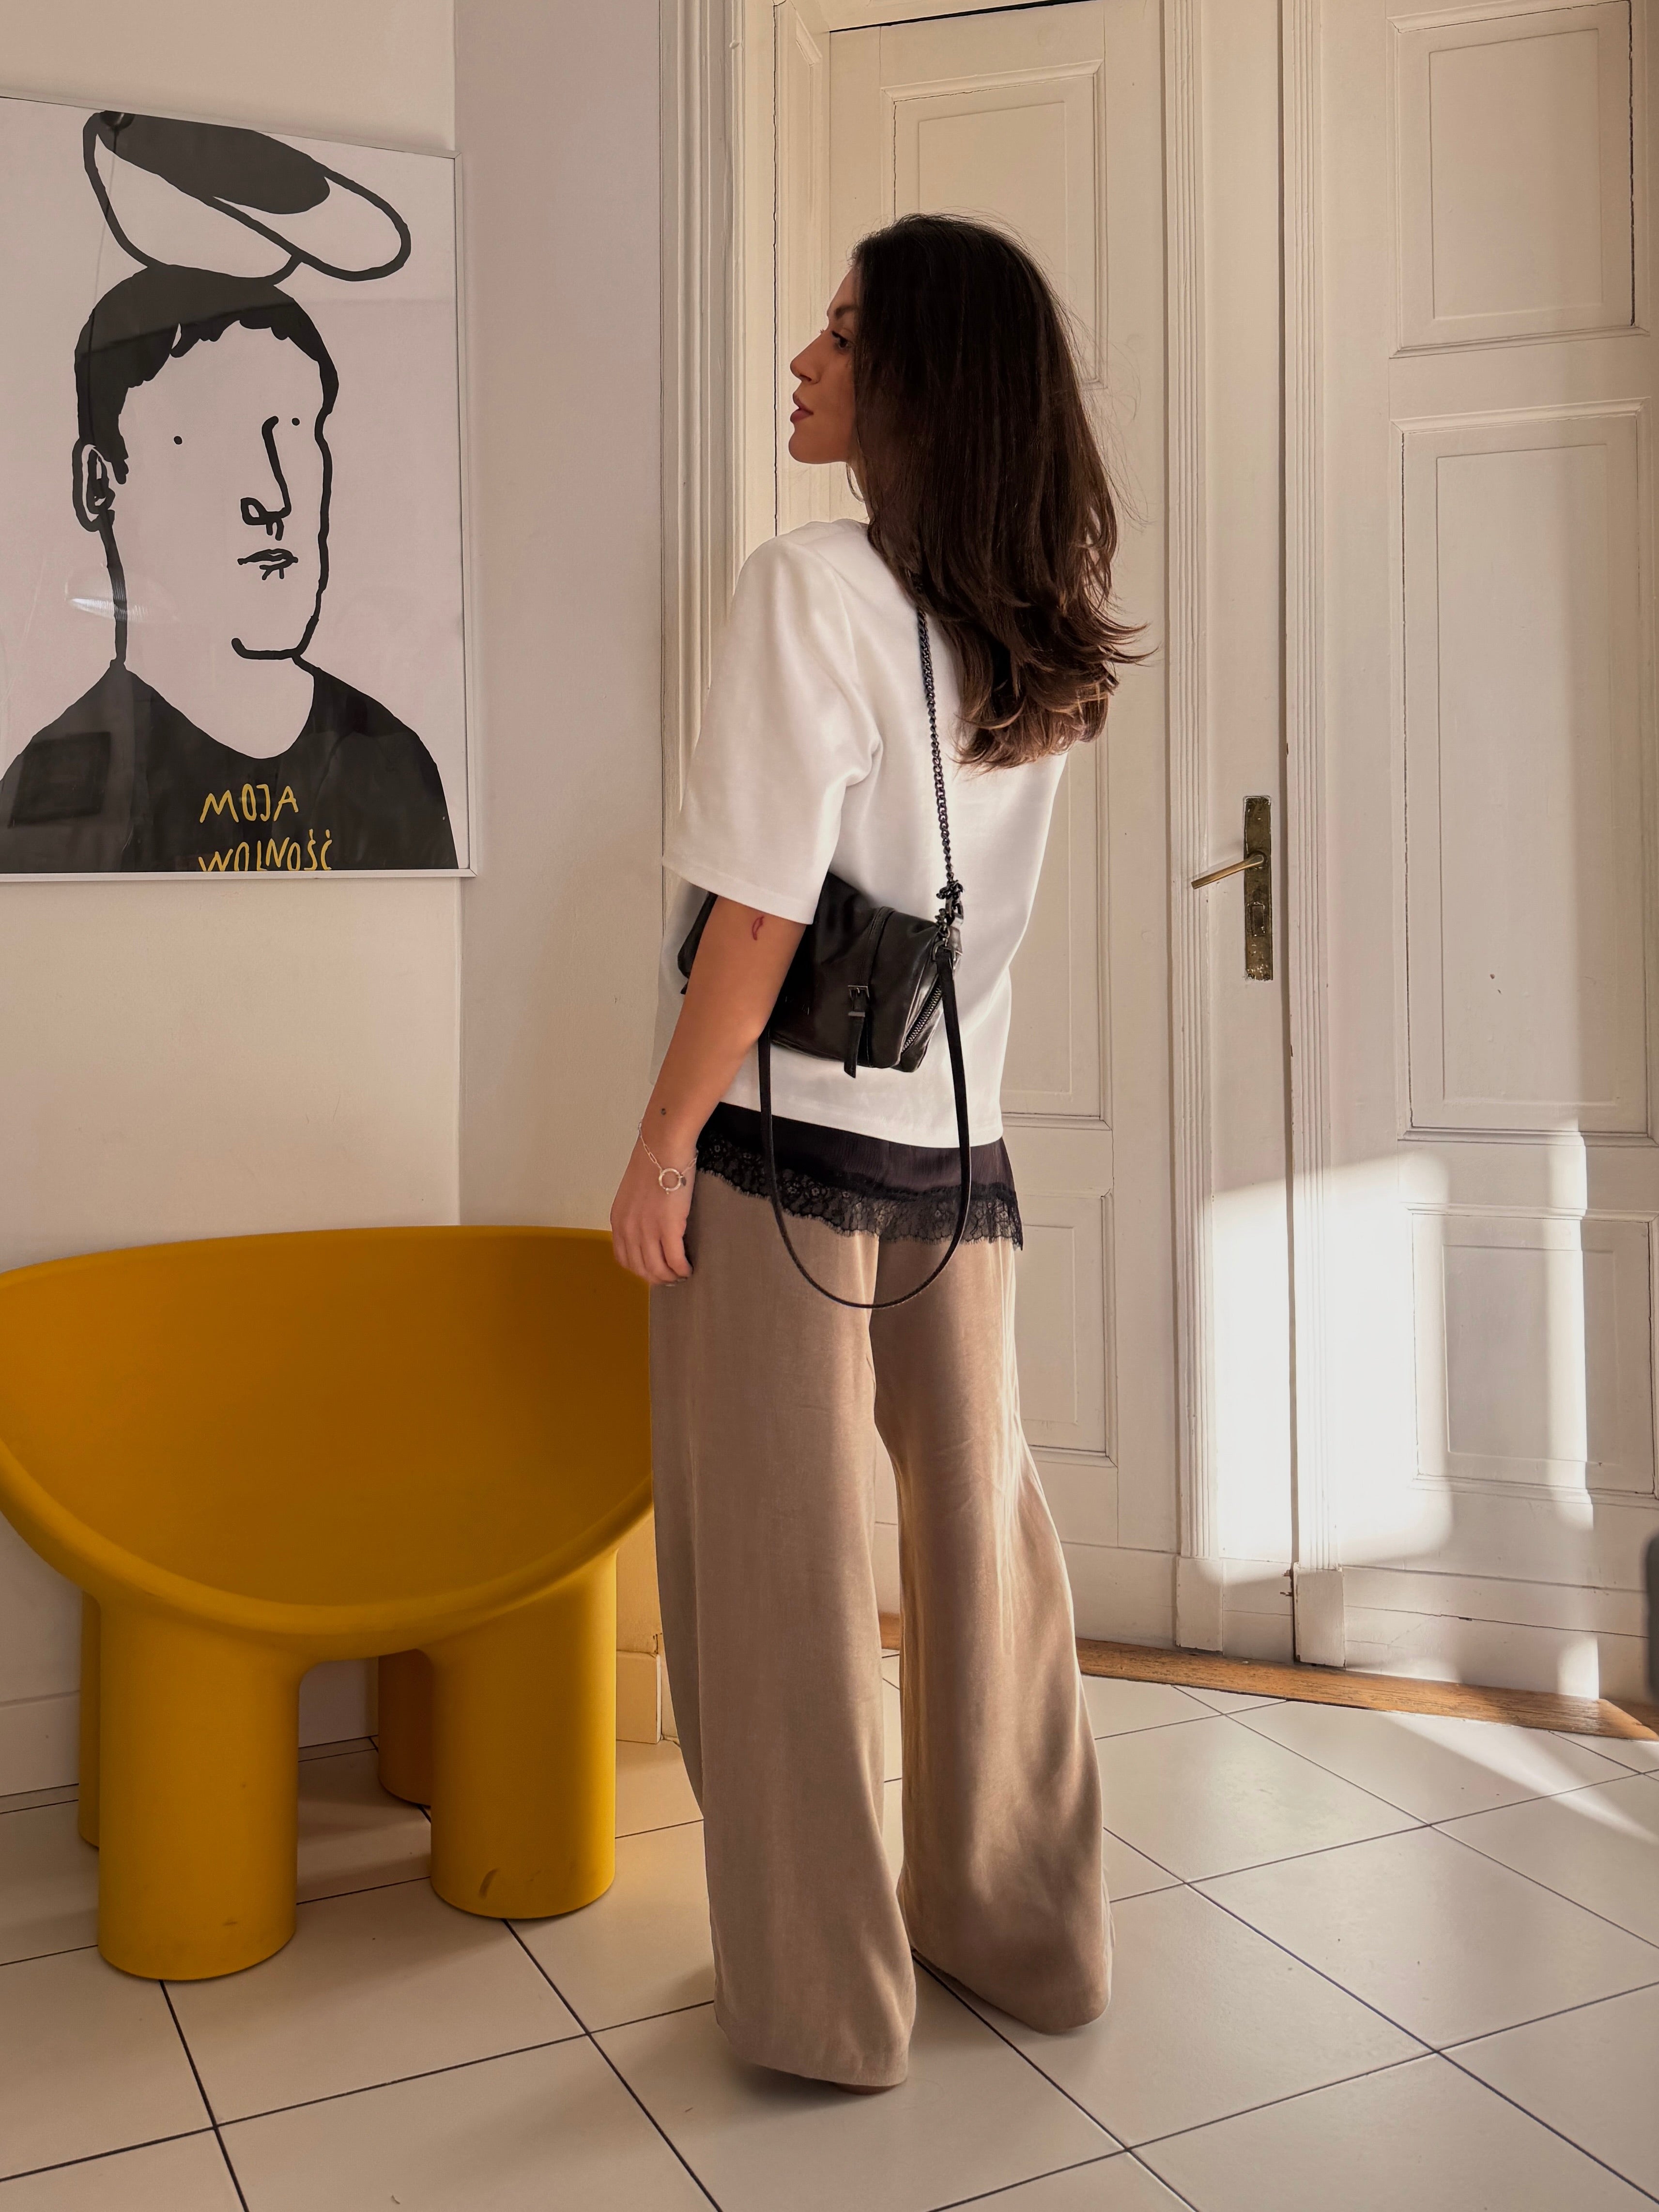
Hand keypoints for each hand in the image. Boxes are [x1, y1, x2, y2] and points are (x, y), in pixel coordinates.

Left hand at [610, 1137, 694, 1285]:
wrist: (664, 1147)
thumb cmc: (653, 1163)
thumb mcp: (633, 1193)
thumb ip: (636, 1214)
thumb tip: (648, 1228)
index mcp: (618, 1221)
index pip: (624, 1259)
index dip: (641, 1270)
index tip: (655, 1271)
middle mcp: (628, 1230)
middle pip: (641, 1269)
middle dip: (658, 1278)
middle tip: (673, 1278)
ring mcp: (647, 1231)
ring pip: (657, 1270)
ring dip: (671, 1277)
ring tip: (683, 1275)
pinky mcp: (668, 1228)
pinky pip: (675, 1261)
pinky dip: (683, 1269)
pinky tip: (690, 1268)